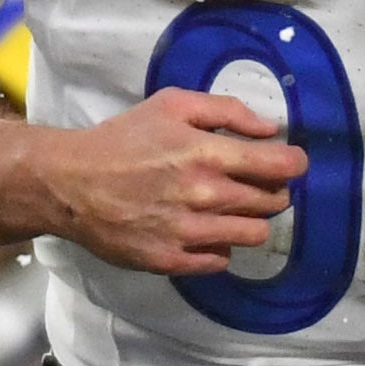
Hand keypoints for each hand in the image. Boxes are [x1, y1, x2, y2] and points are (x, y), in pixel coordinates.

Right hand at [0, 88, 302, 274]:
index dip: (293, 164)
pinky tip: (204, 230)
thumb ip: (227, 111)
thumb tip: (271, 130)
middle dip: (272, 191)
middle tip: (254, 184)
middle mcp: (204, 195)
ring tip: (231, 209)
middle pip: (272, 202)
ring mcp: (189, 231)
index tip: (288, 163)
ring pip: (253, 234)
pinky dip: (220, 245)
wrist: (70, 184)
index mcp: (208, 153)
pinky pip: (220, 260)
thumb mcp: (172, 105)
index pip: (281, 166)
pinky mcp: (171, 259)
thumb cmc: (122, 140)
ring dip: (251, 220)